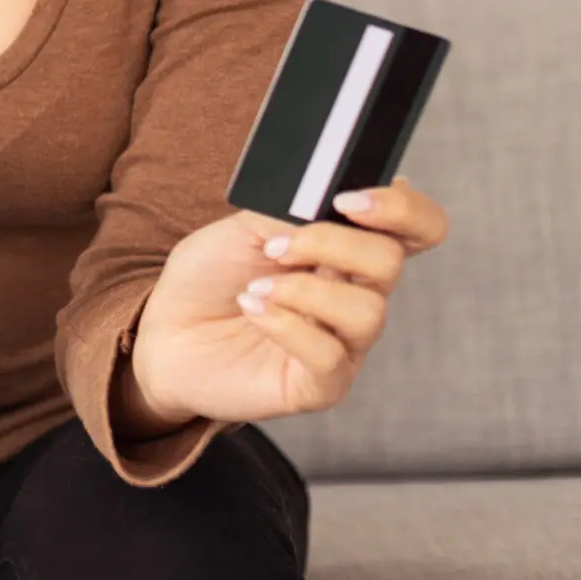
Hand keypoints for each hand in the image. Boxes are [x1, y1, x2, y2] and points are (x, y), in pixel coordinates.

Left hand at [122, 176, 451, 430]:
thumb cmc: (210, 277)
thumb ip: (292, 212)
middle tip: (275, 248)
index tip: (348, 200)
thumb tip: (332, 195)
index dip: (402, 210)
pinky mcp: (322, 384)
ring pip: (368, 312)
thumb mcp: (243, 228)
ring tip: (255, 289)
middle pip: (390, 261)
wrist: (164, 331)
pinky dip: (287, 325)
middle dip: (330, 243)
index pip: (416, 228)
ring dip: (303, 291)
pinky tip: (253, 311)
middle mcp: (357, 294)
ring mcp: (345, 342)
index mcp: (349, 249)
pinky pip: (330, 357)